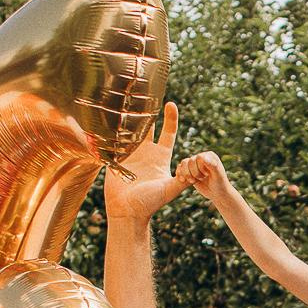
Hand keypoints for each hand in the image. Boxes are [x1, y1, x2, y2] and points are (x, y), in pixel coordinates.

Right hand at [104, 101, 186, 223]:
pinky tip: (110, 117)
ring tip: (127, 100)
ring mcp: (131, 155)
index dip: (171, 119)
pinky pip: (115, 141)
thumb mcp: (169, 190)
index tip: (171, 104)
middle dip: (148, 112)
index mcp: (161, 156)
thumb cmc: (150, 203)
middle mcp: (146, 153)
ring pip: (131, 131)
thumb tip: (197, 171)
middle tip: (146, 94)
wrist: (128, 213)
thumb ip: (182, 180)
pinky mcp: (116, 159)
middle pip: (148, 127)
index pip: (168, 133)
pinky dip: (114, 131)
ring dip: (130, 118)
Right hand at [176, 151, 237, 207]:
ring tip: (194, 181)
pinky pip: (180, 168)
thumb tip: (201, 156)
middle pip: (190, 161)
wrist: (217, 194)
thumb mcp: (217, 175)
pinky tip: (184, 181)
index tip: (208, 174)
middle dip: (195, 173)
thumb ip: (212, 165)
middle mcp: (202, 157)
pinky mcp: (189, 170)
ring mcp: (195, 164)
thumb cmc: (220, 184)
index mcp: (209, 155)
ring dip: (187, 174)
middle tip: (203, 178)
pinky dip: (180, 175)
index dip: (201, 168)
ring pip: (183, 164)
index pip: (198, 158)